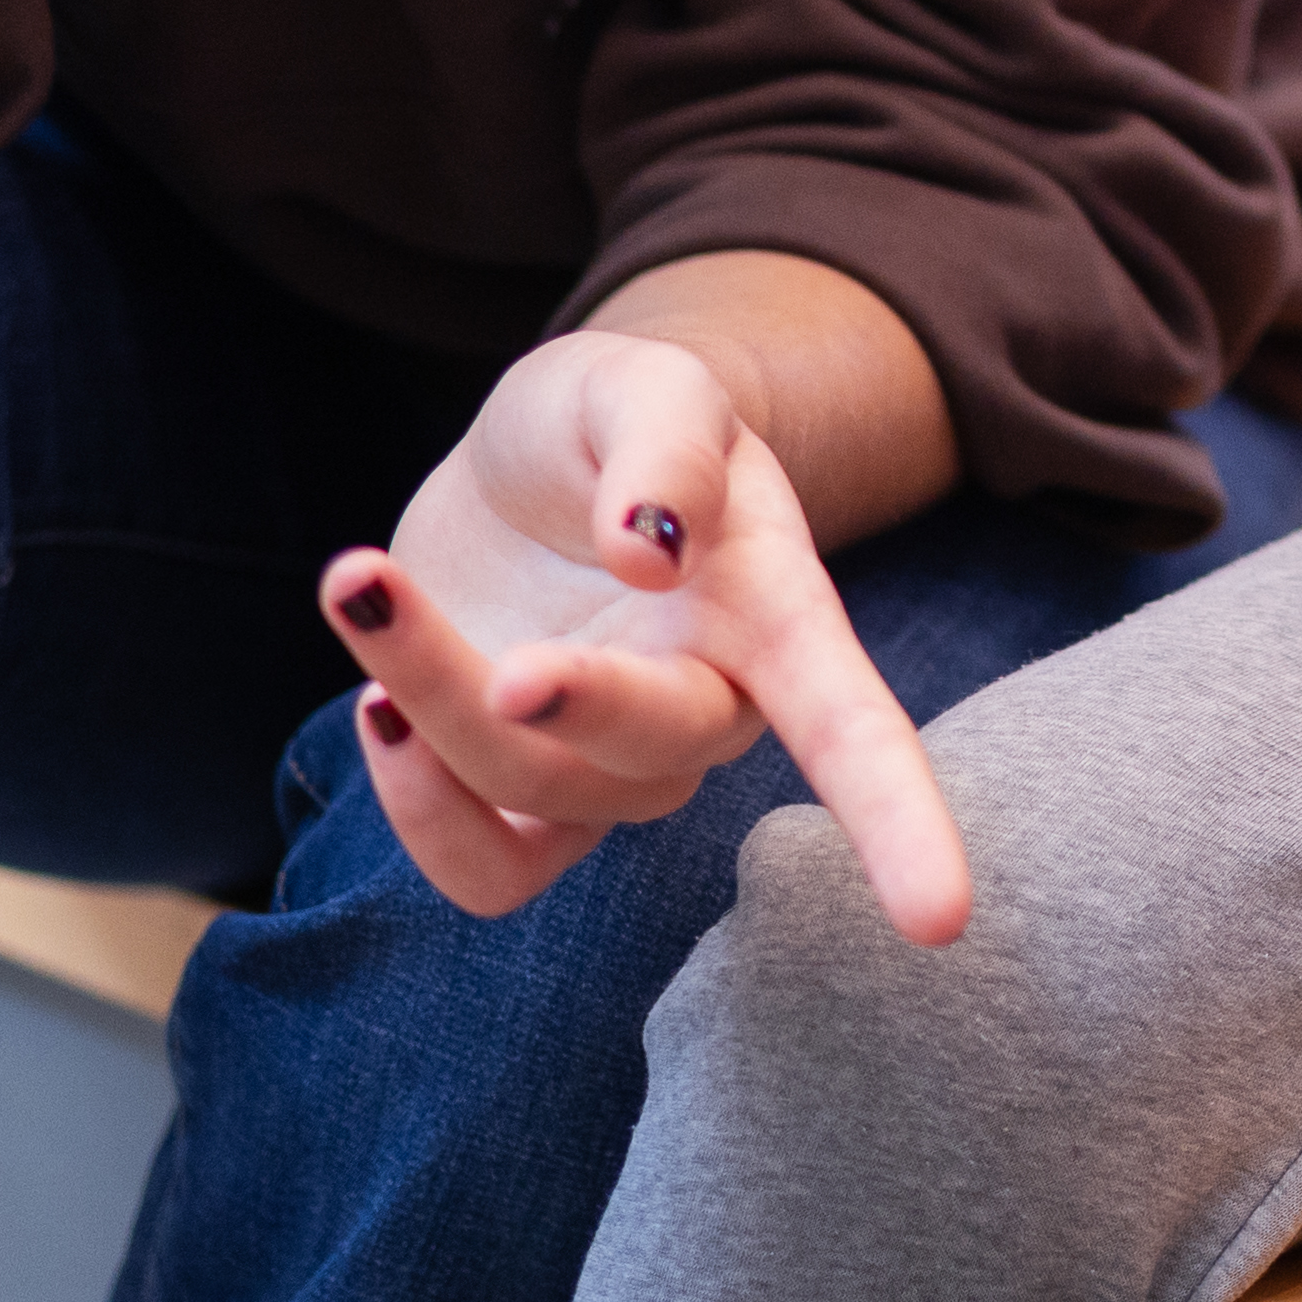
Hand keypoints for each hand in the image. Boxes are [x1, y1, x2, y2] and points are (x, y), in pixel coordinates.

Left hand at [320, 321, 964, 942]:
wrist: (538, 461)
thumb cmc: (615, 419)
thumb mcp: (643, 383)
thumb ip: (663, 443)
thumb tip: (652, 551)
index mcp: (777, 615)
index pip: (856, 728)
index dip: (900, 820)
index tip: (940, 918)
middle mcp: (709, 709)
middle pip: (656, 751)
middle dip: (573, 703)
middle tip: (503, 646)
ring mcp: (609, 767)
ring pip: (535, 795)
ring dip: (432, 699)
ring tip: (361, 582)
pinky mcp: (516, 796)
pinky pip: (482, 867)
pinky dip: (414, 803)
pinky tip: (374, 700)